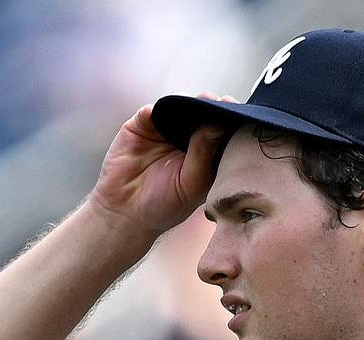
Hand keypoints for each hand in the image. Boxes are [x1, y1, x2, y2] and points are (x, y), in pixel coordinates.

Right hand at [88, 98, 227, 236]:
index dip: (229, 120)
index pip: (221, 130)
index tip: (238, 112)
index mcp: (205, 153)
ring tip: (200, 101)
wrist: (125, 213)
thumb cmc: (163, 205)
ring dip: (189, 102)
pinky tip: (166, 112)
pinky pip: (152, 111)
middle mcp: (186, 138)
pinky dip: (158, 108)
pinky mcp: (142, 126)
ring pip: (180, 106)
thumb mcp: (191, 184)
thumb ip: (204, 155)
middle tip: (220, 101)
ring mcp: (164, 130)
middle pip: (203, 113)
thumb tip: (218, 125)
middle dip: (212, 105)